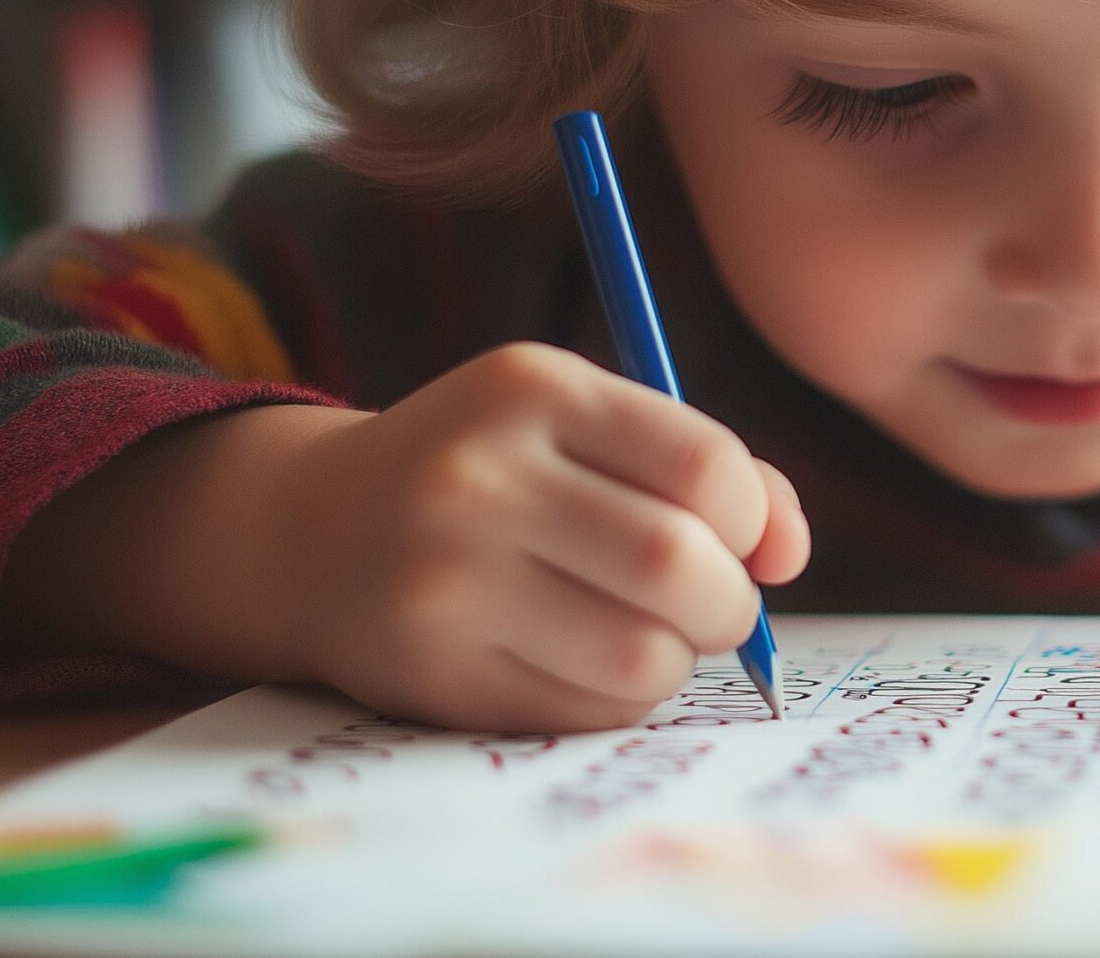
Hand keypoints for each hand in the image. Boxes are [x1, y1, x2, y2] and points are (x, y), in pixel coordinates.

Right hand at [280, 343, 808, 730]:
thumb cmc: (491, 471)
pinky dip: (623, 696)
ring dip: (678, 657)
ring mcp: (447, 582)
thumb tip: (788, 551)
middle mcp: (479, 480)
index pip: (705, 466)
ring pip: (643, 654)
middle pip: (678, 565)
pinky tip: (585, 660)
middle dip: (730, 602)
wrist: (310, 531)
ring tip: (649, 632)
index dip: (754, 518)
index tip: (739, 537)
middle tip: (713, 604)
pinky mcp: (433, 673)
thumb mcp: (580, 425)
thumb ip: (704, 467)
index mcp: (532, 390)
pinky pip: (590, 709)